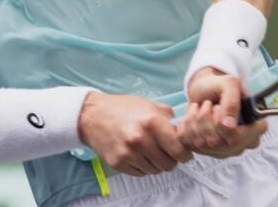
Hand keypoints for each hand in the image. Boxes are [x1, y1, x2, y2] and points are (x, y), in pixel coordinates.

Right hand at [78, 92, 192, 175]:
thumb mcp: (149, 105)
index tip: (185, 154)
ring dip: (156, 163)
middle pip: (168, 164)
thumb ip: (169, 118)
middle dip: (171, 159)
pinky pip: (140, 173)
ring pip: (155, 170)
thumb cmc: (122, 108)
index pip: (178, 149)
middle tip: (167, 152)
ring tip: (150, 150)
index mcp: (152, 122)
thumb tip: (184, 130)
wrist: (92, 115)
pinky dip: (143, 166)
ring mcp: (128, 153)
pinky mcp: (118, 163)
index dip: (185, 153)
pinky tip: (138, 154)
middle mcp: (141, 139)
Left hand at [178, 67, 266, 157]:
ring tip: (201, 108)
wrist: (204, 90)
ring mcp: (225, 151)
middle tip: (207, 104)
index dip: (223, 125)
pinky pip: (190, 144)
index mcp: (256, 127)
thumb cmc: (220, 86)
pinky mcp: (207, 153)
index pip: (238, 138)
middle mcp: (243, 144)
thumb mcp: (229, 83)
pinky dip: (187, 126)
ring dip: (195, 120)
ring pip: (202, 144)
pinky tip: (193, 117)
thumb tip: (229, 126)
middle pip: (217, 142)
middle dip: (206, 119)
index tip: (217, 108)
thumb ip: (232, 101)